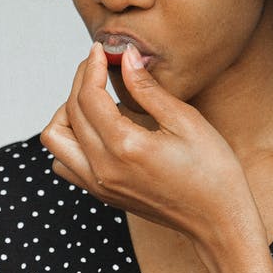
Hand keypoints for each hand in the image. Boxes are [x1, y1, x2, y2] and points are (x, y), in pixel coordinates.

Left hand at [39, 43, 261, 246]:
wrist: (217, 222)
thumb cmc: (211, 172)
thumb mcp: (186, 121)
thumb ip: (148, 89)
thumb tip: (126, 57)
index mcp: (125, 147)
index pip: (88, 97)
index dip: (91, 67)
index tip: (101, 50)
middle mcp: (103, 168)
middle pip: (69, 113)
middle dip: (80, 81)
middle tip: (98, 65)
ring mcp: (98, 184)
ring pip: (55, 141)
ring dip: (66, 113)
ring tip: (93, 98)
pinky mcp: (100, 193)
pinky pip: (65, 163)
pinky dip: (70, 140)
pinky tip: (95, 128)